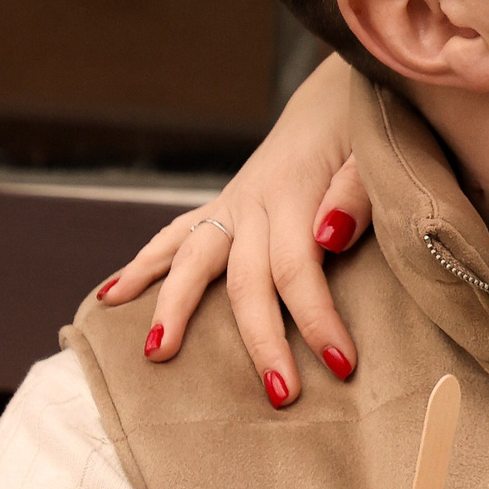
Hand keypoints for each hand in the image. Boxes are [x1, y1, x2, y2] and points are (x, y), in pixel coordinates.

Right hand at [94, 55, 370, 404]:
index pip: (298, 269)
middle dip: (261, 342)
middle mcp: (252, 201)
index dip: (318, 320)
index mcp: (294, 192)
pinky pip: (176, 236)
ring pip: (191, 259)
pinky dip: (143, 265)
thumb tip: (325, 240)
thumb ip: (356, 193)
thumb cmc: (366, 127)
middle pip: (244, 281)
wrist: (341, 92)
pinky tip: (113, 297)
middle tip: (282, 396)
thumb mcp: (375, 152)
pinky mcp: (222, 205)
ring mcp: (231, 204)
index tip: (342, 366)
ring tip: (156, 354)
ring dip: (171, 307)